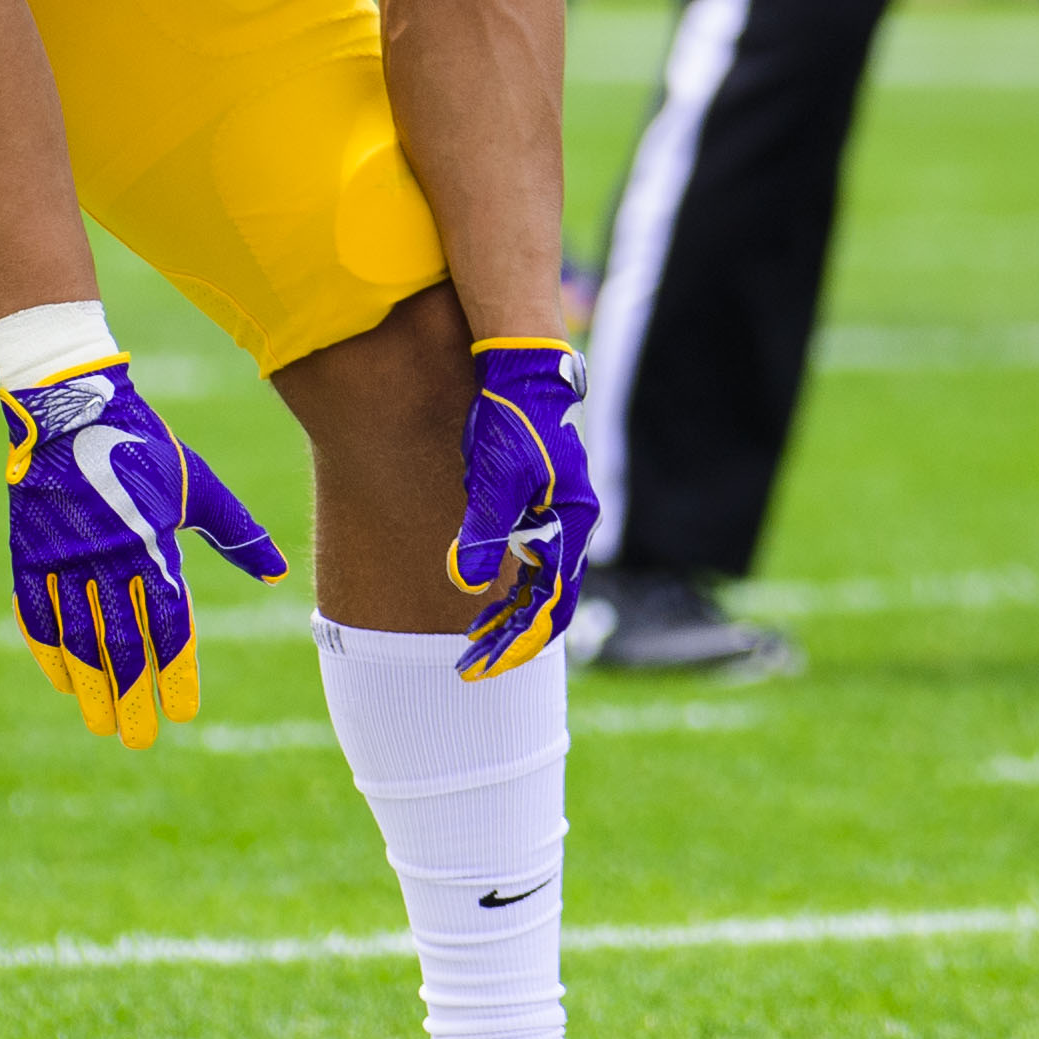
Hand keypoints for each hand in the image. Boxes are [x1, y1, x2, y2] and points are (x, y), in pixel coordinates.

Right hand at [0, 356, 287, 742]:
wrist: (69, 403)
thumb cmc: (143, 444)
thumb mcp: (197, 484)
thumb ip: (236, 532)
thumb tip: (275, 574)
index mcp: (151, 541)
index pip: (167, 621)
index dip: (175, 670)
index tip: (183, 713)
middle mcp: (106, 555)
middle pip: (120, 641)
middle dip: (131, 695)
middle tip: (138, 740)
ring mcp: (61, 556)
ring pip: (77, 636)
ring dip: (91, 687)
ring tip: (103, 725)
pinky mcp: (28, 551)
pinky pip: (36, 613)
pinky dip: (49, 651)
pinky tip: (63, 683)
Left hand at [449, 341, 594, 676]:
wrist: (522, 373)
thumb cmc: (512, 422)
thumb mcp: (494, 479)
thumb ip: (483, 532)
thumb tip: (467, 585)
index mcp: (570, 525)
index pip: (550, 604)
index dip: (518, 640)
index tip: (483, 665)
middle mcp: (570, 528)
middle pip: (547, 603)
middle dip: (510, 637)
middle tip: (470, 664)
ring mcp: (557, 520)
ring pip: (539, 586)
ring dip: (508, 617)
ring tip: (473, 642)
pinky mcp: (540, 509)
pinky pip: (530, 564)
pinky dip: (509, 589)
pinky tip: (483, 600)